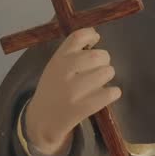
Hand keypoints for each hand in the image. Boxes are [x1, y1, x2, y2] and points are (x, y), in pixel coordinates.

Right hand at [24, 28, 120, 155]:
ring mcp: (72, 90)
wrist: (41, 120)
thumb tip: (96, 35)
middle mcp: (64, 71)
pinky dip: (113, 93)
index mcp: (58, 58)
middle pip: (98, 55)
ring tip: (100, 83)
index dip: (91, 35)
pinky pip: (109, 93)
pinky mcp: (81, 108)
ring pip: (106, 72)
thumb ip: (71, 53)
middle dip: (104, 60)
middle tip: (100, 68)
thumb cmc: (53, 89)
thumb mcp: (55, 67)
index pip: (78, 37)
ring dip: (107, 76)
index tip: (95, 40)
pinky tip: (106, 95)